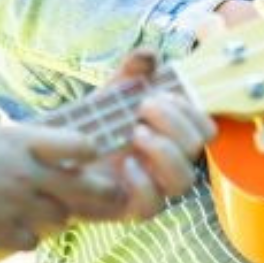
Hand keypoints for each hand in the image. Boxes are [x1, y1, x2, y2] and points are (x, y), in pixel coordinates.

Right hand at [0, 112, 124, 254]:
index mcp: (21, 141)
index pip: (79, 145)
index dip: (88, 150)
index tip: (86, 154)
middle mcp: (27, 174)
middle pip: (84, 187)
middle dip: (101, 191)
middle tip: (110, 194)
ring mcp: (17, 207)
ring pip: (62, 217)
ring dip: (59, 212)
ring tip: (49, 209)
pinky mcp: (2, 235)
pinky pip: (34, 240)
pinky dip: (30, 235)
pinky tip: (19, 227)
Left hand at [90, 51, 217, 220]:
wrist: (58, 160)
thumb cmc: (92, 127)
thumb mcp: (111, 95)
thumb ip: (129, 73)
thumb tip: (148, 54)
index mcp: (172, 135)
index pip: (205, 127)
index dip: (190, 110)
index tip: (160, 93)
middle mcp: (170, 162)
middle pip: (198, 147)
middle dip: (174, 122)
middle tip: (143, 108)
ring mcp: (155, 187)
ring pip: (184, 180)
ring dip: (164, 151)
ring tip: (135, 134)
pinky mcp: (132, 208)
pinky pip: (153, 205)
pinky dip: (143, 183)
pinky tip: (125, 164)